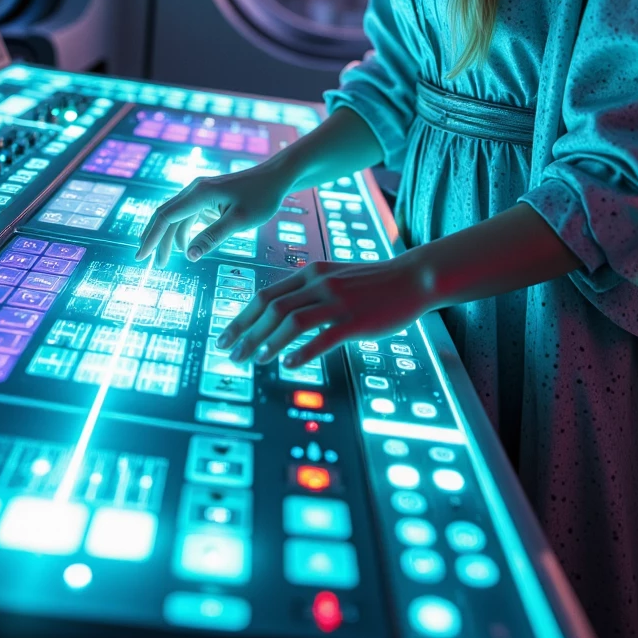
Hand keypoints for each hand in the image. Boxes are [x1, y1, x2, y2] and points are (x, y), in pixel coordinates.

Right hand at [134, 161, 287, 266]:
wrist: (276, 177)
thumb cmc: (261, 197)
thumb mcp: (239, 221)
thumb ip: (213, 237)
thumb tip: (188, 256)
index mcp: (199, 193)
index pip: (165, 217)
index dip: (151, 238)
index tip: (141, 257)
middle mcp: (194, 190)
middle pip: (165, 216)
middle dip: (154, 239)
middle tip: (147, 263)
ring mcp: (200, 193)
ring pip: (175, 217)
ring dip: (167, 238)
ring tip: (164, 261)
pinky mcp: (207, 197)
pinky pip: (187, 216)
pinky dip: (181, 231)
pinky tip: (183, 246)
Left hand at [216, 255, 431, 367]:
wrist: (412, 277)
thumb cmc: (374, 281)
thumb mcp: (335, 275)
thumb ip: (308, 290)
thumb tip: (279, 311)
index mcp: (311, 273)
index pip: (266, 295)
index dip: (242, 317)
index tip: (225, 336)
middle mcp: (319, 284)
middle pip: (272, 308)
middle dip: (246, 333)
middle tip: (230, 354)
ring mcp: (337, 301)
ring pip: (291, 321)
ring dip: (267, 343)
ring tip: (254, 361)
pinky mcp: (355, 320)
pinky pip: (322, 337)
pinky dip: (302, 352)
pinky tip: (289, 364)